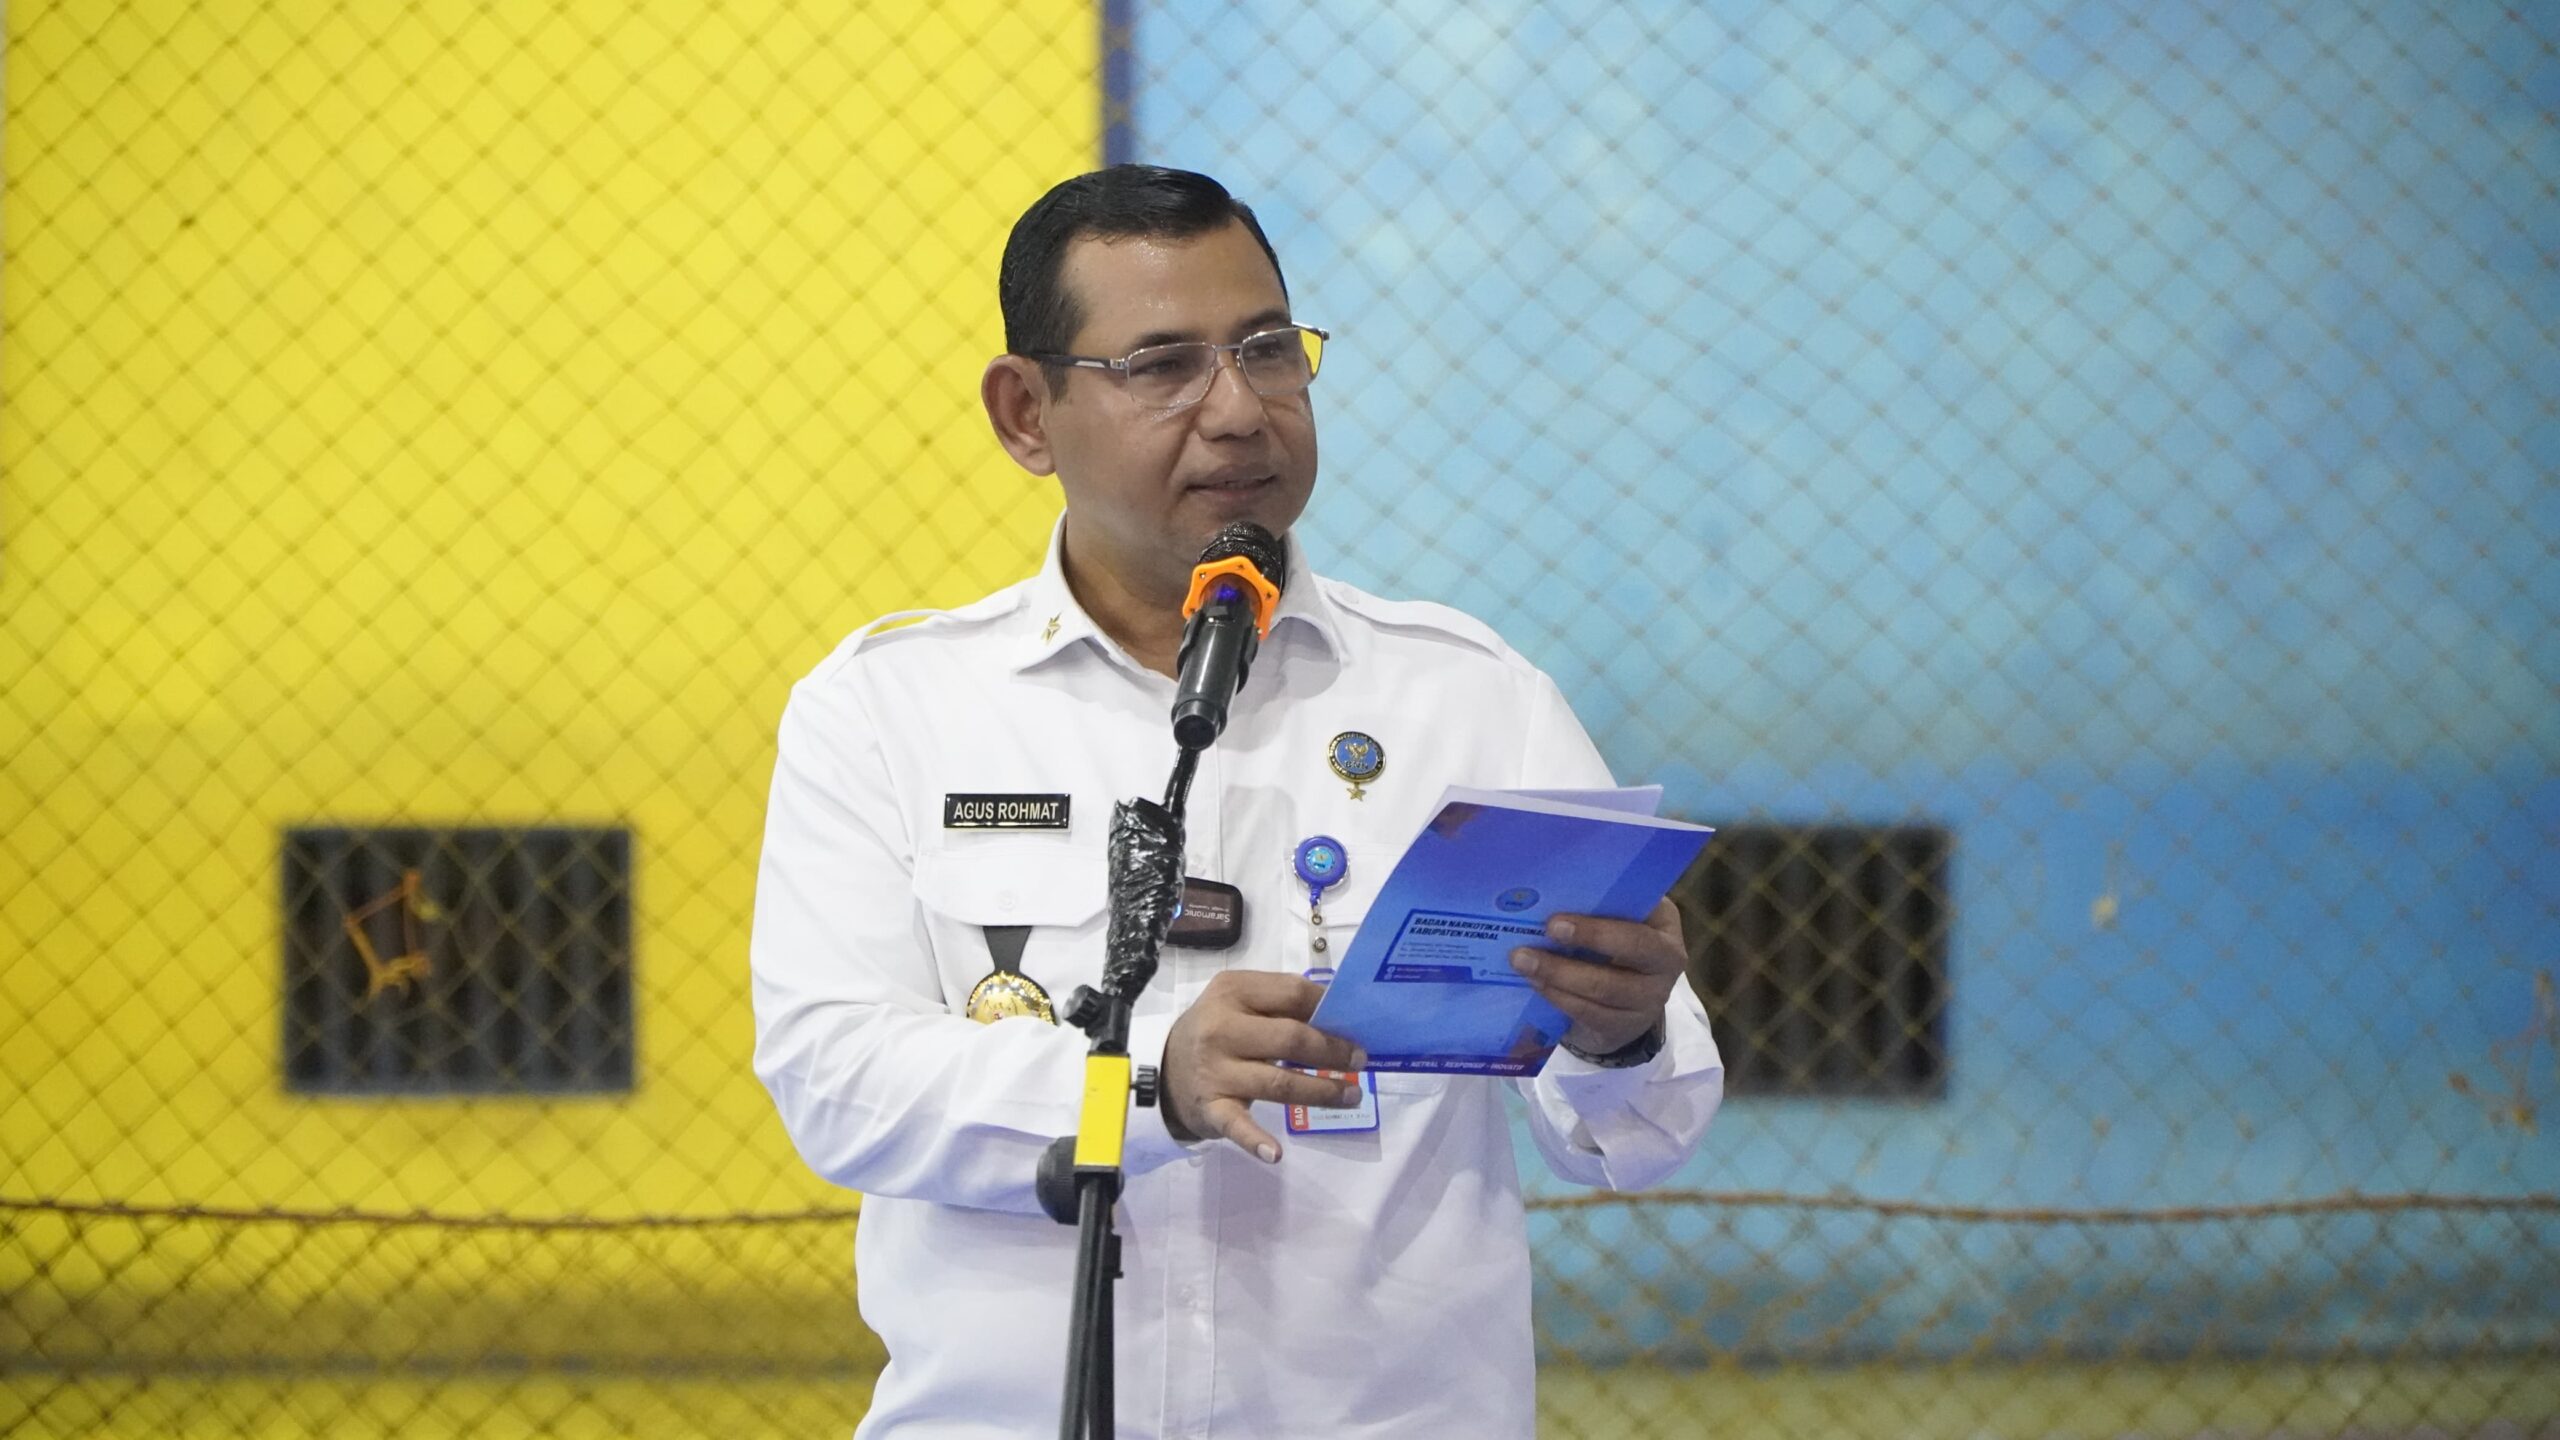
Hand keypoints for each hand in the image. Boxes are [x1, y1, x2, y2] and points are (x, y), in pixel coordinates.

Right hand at [1160, 971, 1368, 1163]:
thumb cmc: (1216, 1032)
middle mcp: (1221, 1028)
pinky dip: (1256, 1141)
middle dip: (1332, 1051)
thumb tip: (1340, 1015)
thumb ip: (1281, 1003)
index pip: (1292, 993)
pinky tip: (1276, 1153)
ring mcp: (1215, 1070)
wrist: (1164, 1070)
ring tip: (1351, 1095)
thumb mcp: (1240, 1003)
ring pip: (1279, 1083)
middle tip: (1358, 1060)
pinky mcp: (1211, 1108)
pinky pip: (1237, 1125)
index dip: (1329, 1008)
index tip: (1355, 1022)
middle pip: (1291, 1038)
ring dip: (1322, 1091)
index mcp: (1233, 991)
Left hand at [1509, 900, 1686, 1056]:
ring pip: (1606, 987)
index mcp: (1664, 923)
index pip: (1642, 911)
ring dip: (1559, 973)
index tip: (1559, 918)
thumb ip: (1595, 906)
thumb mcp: (1616, 921)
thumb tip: (1548, 892)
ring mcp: (1651, 997)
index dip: (1603, 916)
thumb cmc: (1614, 946)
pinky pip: (1591, 1013)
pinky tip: (1536, 984)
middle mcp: (1667, 959)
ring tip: (1524, 961)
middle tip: (1546, 930)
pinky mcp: (1628, 1025)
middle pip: (1633, 947)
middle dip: (1589, 937)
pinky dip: (1559, 997)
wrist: (1624, 1003)